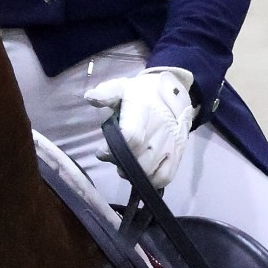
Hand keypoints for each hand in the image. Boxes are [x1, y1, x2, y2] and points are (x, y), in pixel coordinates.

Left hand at [86, 64, 195, 190]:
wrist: (176, 94)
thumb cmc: (143, 94)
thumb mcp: (124, 87)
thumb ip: (107, 92)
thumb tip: (90, 97)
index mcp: (144, 110)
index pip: (131, 136)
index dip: (113, 149)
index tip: (102, 151)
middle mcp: (160, 128)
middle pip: (138, 158)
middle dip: (120, 162)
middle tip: (113, 157)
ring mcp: (171, 143)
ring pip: (149, 170)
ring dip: (133, 173)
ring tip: (125, 165)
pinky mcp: (177, 155)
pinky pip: (164, 177)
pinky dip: (151, 180)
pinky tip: (142, 173)